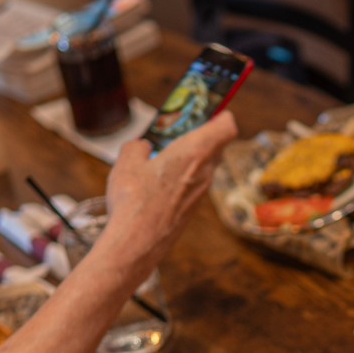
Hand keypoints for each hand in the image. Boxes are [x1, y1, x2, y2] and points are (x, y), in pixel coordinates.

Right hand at [103, 111, 237, 272]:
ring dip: (192, 157)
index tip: (213, 109)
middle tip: (183, 128)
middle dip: (203, 135)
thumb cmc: (134, 200)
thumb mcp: (127, 161)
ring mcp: (201, 193)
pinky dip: (185, 176)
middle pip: (216, 146)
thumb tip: (143, 148)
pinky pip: (195, 184)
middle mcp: (205, 172)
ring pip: (206, 166)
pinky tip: (161, 180)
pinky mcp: (193, 209)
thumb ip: (138, 147)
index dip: (222, 115)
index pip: (226, 127)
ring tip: (166, 154)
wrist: (137, 242)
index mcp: (194, 152)